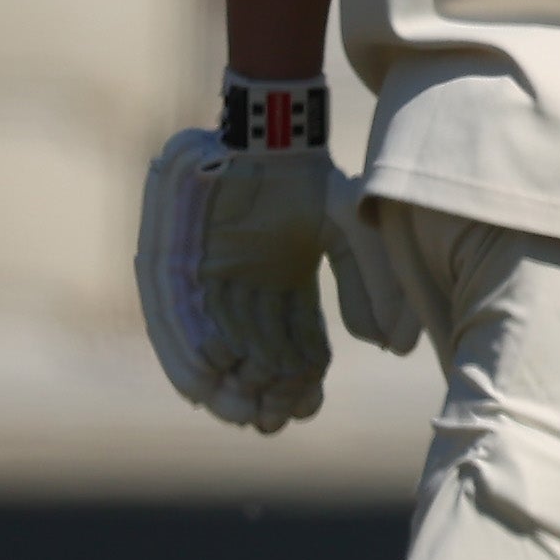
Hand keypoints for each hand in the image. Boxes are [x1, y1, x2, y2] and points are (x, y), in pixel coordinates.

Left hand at [138, 123, 349, 430]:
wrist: (264, 138)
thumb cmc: (312, 181)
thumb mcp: (354, 236)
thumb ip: (372, 287)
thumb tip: (389, 349)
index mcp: (285, 282)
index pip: (292, 343)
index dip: (299, 378)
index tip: (308, 406)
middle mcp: (243, 287)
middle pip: (250, 354)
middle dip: (261, 391)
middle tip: (272, 421)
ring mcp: (205, 279)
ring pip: (212, 345)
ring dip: (224, 383)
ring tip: (241, 413)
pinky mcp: (171, 268)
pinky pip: (175, 321)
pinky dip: (187, 352)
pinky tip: (207, 380)